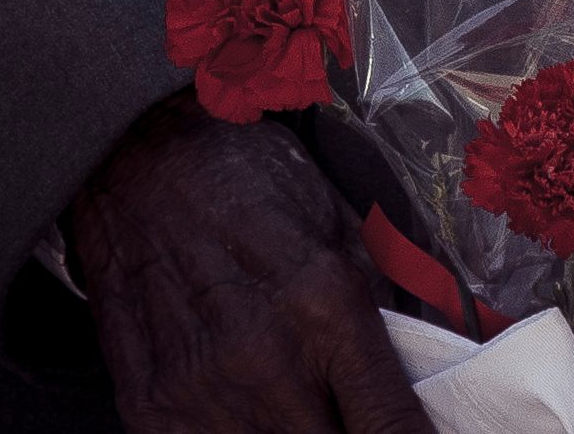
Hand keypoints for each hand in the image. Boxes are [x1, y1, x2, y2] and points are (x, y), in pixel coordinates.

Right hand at [66, 101, 436, 433]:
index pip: (388, 423)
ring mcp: (199, 394)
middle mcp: (264, 363)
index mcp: (327, 309)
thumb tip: (430, 367)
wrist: (143, 166)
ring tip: (305, 414)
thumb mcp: (345, 227)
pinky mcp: (147, 408)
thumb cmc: (255, 185)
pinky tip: (254, 419)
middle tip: (360, 423)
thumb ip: (387, 306)